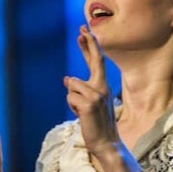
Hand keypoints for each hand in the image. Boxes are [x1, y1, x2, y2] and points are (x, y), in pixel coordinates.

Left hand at [64, 25, 118, 158]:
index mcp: (103, 86)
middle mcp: (102, 87)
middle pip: (94, 61)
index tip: (84, 31)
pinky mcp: (89, 104)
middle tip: (82, 29)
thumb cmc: (96, 123)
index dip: (90, 46)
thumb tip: (67, 78)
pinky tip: (81, 115)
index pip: (96, 62)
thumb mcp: (89, 103)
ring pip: (72, 85)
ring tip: (82, 112)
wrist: (106, 142)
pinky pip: (70, 97)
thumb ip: (80, 89)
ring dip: (72, 99)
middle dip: (88, 44)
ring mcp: (97, 95)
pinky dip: (72, 107)